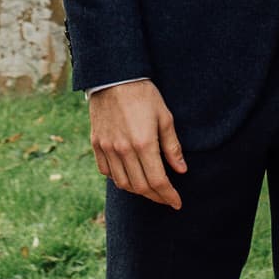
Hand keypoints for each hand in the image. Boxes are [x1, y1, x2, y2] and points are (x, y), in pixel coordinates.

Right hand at [89, 80, 186, 208]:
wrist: (113, 76)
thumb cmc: (144, 95)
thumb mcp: (165, 117)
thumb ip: (172, 146)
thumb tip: (181, 170)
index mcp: (144, 144)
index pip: (158, 181)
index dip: (169, 196)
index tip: (177, 202)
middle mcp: (123, 150)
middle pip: (140, 187)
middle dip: (156, 197)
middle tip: (166, 198)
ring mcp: (107, 148)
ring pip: (122, 183)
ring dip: (138, 190)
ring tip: (149, 188)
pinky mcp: (96, 143)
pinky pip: (106, 171)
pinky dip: (118, 178)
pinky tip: (128, 175)